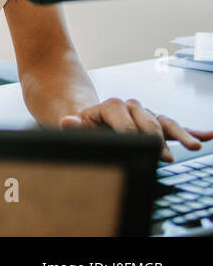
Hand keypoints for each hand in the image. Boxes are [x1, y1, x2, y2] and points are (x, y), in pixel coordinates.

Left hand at [60, 97, 212, 161]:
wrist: (89, 123)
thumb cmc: (83, 128)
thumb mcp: (75, 127)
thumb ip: (72, 126)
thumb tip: (66, 121)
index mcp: (111, 106)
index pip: (124, 118)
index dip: (132, 133)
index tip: (141, 146)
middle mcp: (130, 107)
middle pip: (148, 121)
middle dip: (157, 140)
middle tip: (164, 158)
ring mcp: (145, 115)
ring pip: (165, 123)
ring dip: (181, 135)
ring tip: (194, 147)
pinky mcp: (155, 125)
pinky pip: (175, 127)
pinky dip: (192, 131)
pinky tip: (208, 136)